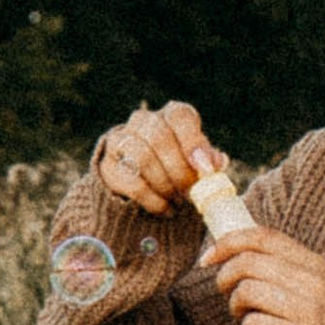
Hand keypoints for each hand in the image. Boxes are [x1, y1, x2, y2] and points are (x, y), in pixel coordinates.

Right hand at [94, 101, 220, 215]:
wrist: (138, 182)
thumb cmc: (177, 168)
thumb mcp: (197, 162)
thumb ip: (209, 161)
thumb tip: (216, 163)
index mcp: (171, 116)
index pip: (180, 117)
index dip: (193, 142)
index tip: (204, 169)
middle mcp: (144, 121)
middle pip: (159, 138)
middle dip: (179, 170)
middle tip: (190, 192)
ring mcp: (121, 141)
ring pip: (143, 158)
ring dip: (165, 184)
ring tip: (177, 201)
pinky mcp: (108, 165)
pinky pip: (131, 182)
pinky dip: (152, 199)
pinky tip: (165, 209)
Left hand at [209, 229, 324, 324]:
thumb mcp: (314, 286)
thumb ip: (284, 267)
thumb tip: (236, 252)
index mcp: (314, 263)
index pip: (264, 237)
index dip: (229, 242)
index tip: (208, 257)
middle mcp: (312, 281)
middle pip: (249, 263)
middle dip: (225, 276)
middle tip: (225, 291)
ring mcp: (307, 310)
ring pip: (247, 291)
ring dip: (235, 305)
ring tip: (243, 315)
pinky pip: (253, 324)